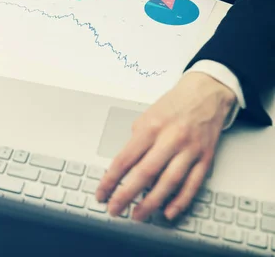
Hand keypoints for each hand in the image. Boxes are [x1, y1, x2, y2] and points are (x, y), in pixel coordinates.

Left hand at [96, 72, 236, 220]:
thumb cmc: (173, 105)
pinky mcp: (205, 158)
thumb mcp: (146, 116)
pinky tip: (168, 211)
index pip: (125, 159)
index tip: (102, 193)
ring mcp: (190, 150)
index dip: (110, 179)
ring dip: (151, 203)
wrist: (206, 93)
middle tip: (114, 209)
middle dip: (126, 195)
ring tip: (138, 215)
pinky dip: (180, 201)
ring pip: (169, 182)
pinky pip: (192, 185)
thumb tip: (123, 167)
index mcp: (151, 127)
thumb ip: (136, 141)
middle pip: (145, 173)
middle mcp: (171, 139)